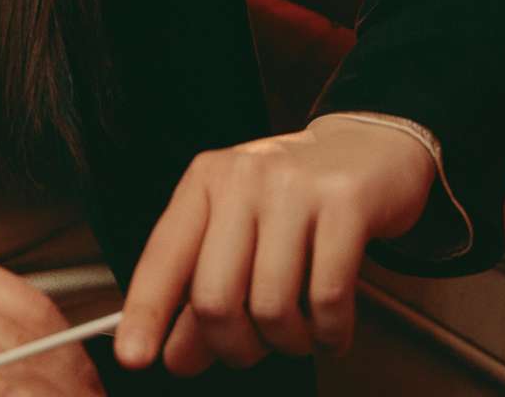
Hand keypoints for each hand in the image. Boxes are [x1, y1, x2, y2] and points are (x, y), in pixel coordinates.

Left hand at [112, 119, 439, 377]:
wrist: (370, 147)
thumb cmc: (298, 197)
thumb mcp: (241, 233)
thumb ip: (204, 295)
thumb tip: (177, 357)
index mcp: (206, 182)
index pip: (164, 256)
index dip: (145, 313)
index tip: (134, 357)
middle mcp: (244, 178)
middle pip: (215, 296)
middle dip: (235, 346)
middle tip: (253, 349)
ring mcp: (295, 188)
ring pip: (271, 305)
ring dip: (287, 342)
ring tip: (301, 333)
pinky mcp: (345, 203)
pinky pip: (327, 297)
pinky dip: (330, 332)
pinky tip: (332, 328)